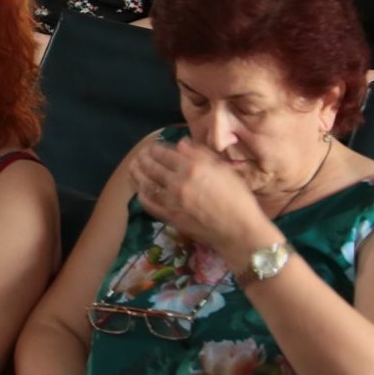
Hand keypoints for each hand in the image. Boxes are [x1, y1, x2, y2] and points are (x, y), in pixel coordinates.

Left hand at [128, 136, 269, 252]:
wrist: (240, 231)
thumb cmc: (238, 198)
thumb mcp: (224, 170)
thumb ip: (201, 154)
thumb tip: (181, 143)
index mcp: (192, 167)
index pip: (164, 153)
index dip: (155, 148)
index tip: (152, 147)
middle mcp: (178, 182)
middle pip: (152, 166)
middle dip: (143, 158)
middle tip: (140, 155)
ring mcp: (171, 200)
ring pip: (146, 183)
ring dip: (137, 173)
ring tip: (133, 167)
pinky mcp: (170, 216)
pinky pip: (149, 203)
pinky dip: (142, 194)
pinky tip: (140, 189)